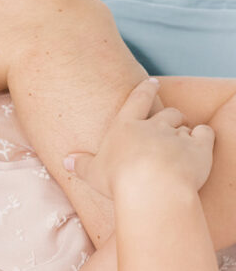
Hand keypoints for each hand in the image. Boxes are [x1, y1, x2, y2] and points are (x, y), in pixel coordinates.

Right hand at [64, 79, 214, 198]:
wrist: (152, 188)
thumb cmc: (118, 180)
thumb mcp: (92, 173)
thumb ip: (81, 165)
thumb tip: (66, 161)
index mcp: (125, 128)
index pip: (137, 100)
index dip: (145, 89)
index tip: (152, 82)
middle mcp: (153, 127)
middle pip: (166, 113)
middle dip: (170, 116)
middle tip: (170, 122)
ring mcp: (176, 136)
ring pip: (185, 125)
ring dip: (184, 130)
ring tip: (182, 141)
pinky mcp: (198, 147)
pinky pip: (204, 134)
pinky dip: (203, 137)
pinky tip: (200, 142)